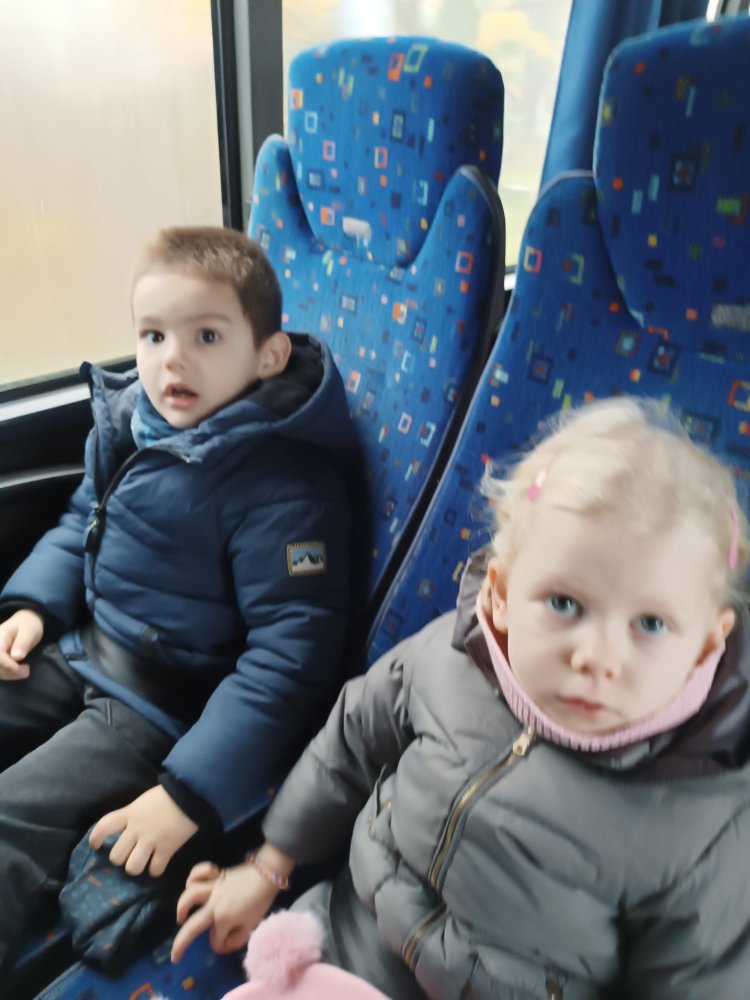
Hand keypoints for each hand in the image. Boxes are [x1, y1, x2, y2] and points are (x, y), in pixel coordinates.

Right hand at [0, 609, 43, 679]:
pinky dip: (8, 674)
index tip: (18, 668)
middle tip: (26, 670)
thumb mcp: (30, 631)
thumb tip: (16, 657)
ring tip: (25, 670)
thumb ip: (23, 642)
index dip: (5, 664)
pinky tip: (18, 671)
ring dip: (9, 675)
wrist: (25, 622)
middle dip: (9, 672)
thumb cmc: (28, 625)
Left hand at [89, 785, 197, 876]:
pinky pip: (155, 870)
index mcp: (130, 814)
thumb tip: (127, 829)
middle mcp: (136, 829)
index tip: (95, 845)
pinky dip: (156, 869)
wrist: (190, 793)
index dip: (95, 838)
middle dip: (121, 858)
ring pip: (132, 867)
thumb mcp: (143, 802)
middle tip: (129, 854)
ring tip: (143, 862)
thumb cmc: (166, 795)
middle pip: (116, 856)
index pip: (104, 826)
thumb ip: (133, 815)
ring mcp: (151, 840)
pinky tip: (158, 863)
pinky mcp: (167, 849)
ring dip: (136, 866)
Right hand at [171, 846, 292, 961]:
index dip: (221, 945)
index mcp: (224, 919)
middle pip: (192, 926)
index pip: (215, 940)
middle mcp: (214, 905)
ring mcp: (213, 888)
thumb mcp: (252, 926)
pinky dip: (194, 875)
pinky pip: (200, 871)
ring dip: (181, 907)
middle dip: (181, 943)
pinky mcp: (216, 875)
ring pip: (190, 895)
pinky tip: (190, 884)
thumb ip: (236, 939)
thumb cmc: (260, 901)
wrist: (268, 874)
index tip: (229, 943)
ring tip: (181, 917)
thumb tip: (223, 943)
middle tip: (175, 955)